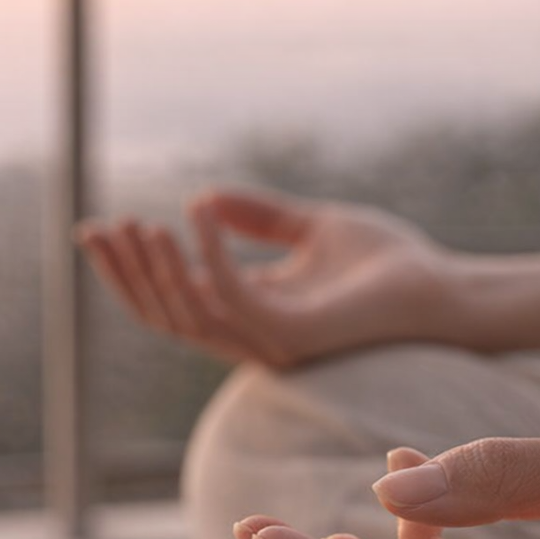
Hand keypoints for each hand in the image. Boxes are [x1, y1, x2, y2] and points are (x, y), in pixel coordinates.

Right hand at [74, 187, 457, 366]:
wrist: (443, 287)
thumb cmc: (389, 262)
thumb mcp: (312, 227)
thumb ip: (260, 218)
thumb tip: (202, 196)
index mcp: (254, 315)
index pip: (174, 301)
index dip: (132, 270)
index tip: (99, 228)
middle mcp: (255, 337)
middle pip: (166, 316)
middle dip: (126, 275)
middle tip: (96, 229)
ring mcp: (272, 341)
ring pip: (187, 315)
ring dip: (155, 268)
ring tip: (138, 223)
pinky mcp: (293, 335)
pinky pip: (231, 297)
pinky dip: (208, 255)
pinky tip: (198, 213)